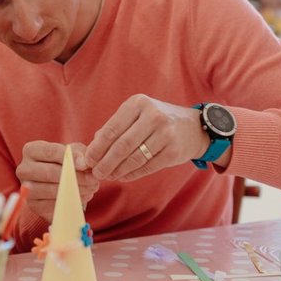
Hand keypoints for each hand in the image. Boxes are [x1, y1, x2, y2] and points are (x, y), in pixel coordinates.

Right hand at [16, 141, 99, 222]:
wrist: (57, 181)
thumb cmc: (65, 162)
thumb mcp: (73, 152)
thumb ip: (79, 154)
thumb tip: (83, 163)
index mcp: (31, 150)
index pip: (50, 152)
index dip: (70, 158)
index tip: (85, 164)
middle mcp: (24, 169)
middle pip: (49, 172)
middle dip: (75, 177)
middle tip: (92, 180)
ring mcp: (27, 188)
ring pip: (51, 190)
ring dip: (75, 191)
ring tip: (90, 189)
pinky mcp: (33, 205)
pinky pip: (52, 205)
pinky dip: (69, 202)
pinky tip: (81, 198)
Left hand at [84, 94, 211, 181]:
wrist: (193, 127)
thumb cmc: (156, 121)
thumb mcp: (136, 114)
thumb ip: (114, 128)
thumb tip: (92, 148)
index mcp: (138, 103)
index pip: (112, 129)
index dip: (97, 147)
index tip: (87, 160)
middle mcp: (153, 116)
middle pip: (122, 145)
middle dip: (105, 162)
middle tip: (96, 173)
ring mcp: (165, 134)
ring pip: (134, 158)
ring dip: (118, 170)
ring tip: (108, 176)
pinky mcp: (173, 151)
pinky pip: (147, 167)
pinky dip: (132, 174)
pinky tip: (123, 177)